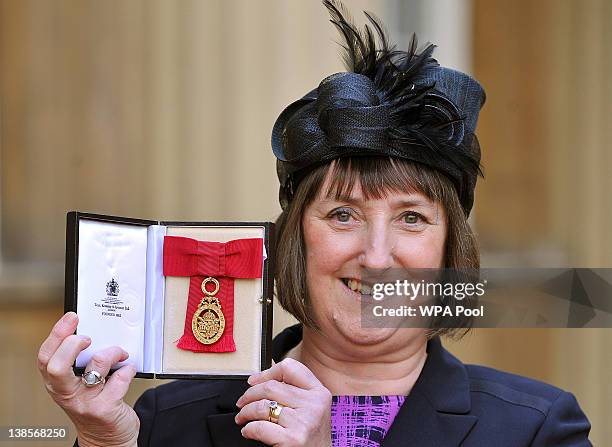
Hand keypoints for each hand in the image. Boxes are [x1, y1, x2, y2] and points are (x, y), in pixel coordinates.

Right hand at [37, 312, 138, 446]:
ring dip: (112, 353)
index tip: (72, 318)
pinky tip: (129, 370)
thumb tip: (91, 330)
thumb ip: (79, 363)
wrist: (107, 439)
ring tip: (120, 354)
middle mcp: (67, 394)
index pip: (45, 357)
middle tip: (88, 338)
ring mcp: (86, 403)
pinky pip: (120, 380)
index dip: (57, 334)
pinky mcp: (106, 409)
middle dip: (72, 344)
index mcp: (58, 384)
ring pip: (95, 367)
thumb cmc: (95, 404)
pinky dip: (128, 370)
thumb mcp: (79, 385)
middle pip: (57, 366)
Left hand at [235, 358, 331, 446]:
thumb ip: (294, 389)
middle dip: (249, 395)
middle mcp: (314, 404)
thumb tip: (268, 368)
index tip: (254, 381)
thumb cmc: (312, 437)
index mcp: (319, 392)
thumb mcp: (311, 408)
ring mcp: (304, 422)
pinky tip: (248, 431)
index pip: (290, 367)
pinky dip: (248, 429)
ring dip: (245, 412)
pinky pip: (260, 427)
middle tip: (242, 403)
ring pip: (263, 406)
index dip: (266, 372)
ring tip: (242, 417)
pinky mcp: (293, 440)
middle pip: (271, 386)